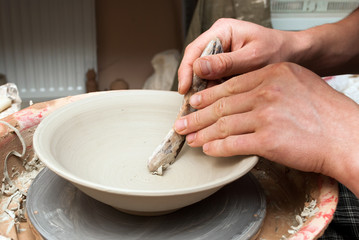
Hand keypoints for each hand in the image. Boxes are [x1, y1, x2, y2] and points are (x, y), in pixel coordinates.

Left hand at [174, 62, 358, 195]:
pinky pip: (233, 144)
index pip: (230, 86)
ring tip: (190, 138)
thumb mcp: (297, 83)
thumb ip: (269, 85)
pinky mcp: (268, 140)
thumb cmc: (325, 112)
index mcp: (272, 74)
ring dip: (202, 133)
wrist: (345, 136)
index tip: (194, 102)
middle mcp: (267, 92)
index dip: (207, 96)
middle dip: (197, 116)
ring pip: (223, 124)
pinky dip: (217, 147)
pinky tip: (208, 149)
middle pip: (221, 105)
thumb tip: (243, 97)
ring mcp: (266, 116)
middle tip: (182, 122)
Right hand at [177, 18, 306, 93]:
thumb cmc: (278, 51)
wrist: (294, 56)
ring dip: (202, 90)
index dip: (187, 70)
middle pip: (195, 63)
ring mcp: (221, 54)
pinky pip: (212, 79)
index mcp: (223, 31)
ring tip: (201, 107)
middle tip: (191, 103)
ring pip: (202, 74)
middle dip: (192, 83)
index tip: (185, 88)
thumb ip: (226, 63)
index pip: (195, 49)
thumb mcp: (253, 58)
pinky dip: (211, 92)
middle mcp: (219, 41)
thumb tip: (199, 67)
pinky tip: (212, 103)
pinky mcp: (225, 66)